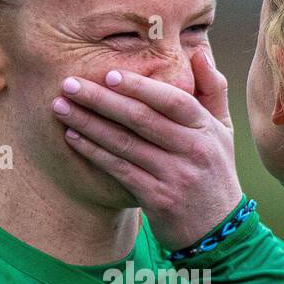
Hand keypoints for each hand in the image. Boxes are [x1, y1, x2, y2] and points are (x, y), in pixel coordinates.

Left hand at [51, 48, 242, 251]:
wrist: (219, 231)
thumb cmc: (215, 173)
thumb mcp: (223, 131)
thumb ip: (213, 91)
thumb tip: (198, 52)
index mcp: (206, 129)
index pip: (172, 101)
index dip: (140, 87)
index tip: (109, 74)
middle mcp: (192, 150)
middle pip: (141, 119)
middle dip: (101, 99)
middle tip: (69, 84)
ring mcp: (175, 176)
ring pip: (125, 144)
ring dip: (89, 124)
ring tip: (61, 107)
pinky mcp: (158, 199)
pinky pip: (119, 170)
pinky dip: (94, 152)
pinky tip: (73, 138)